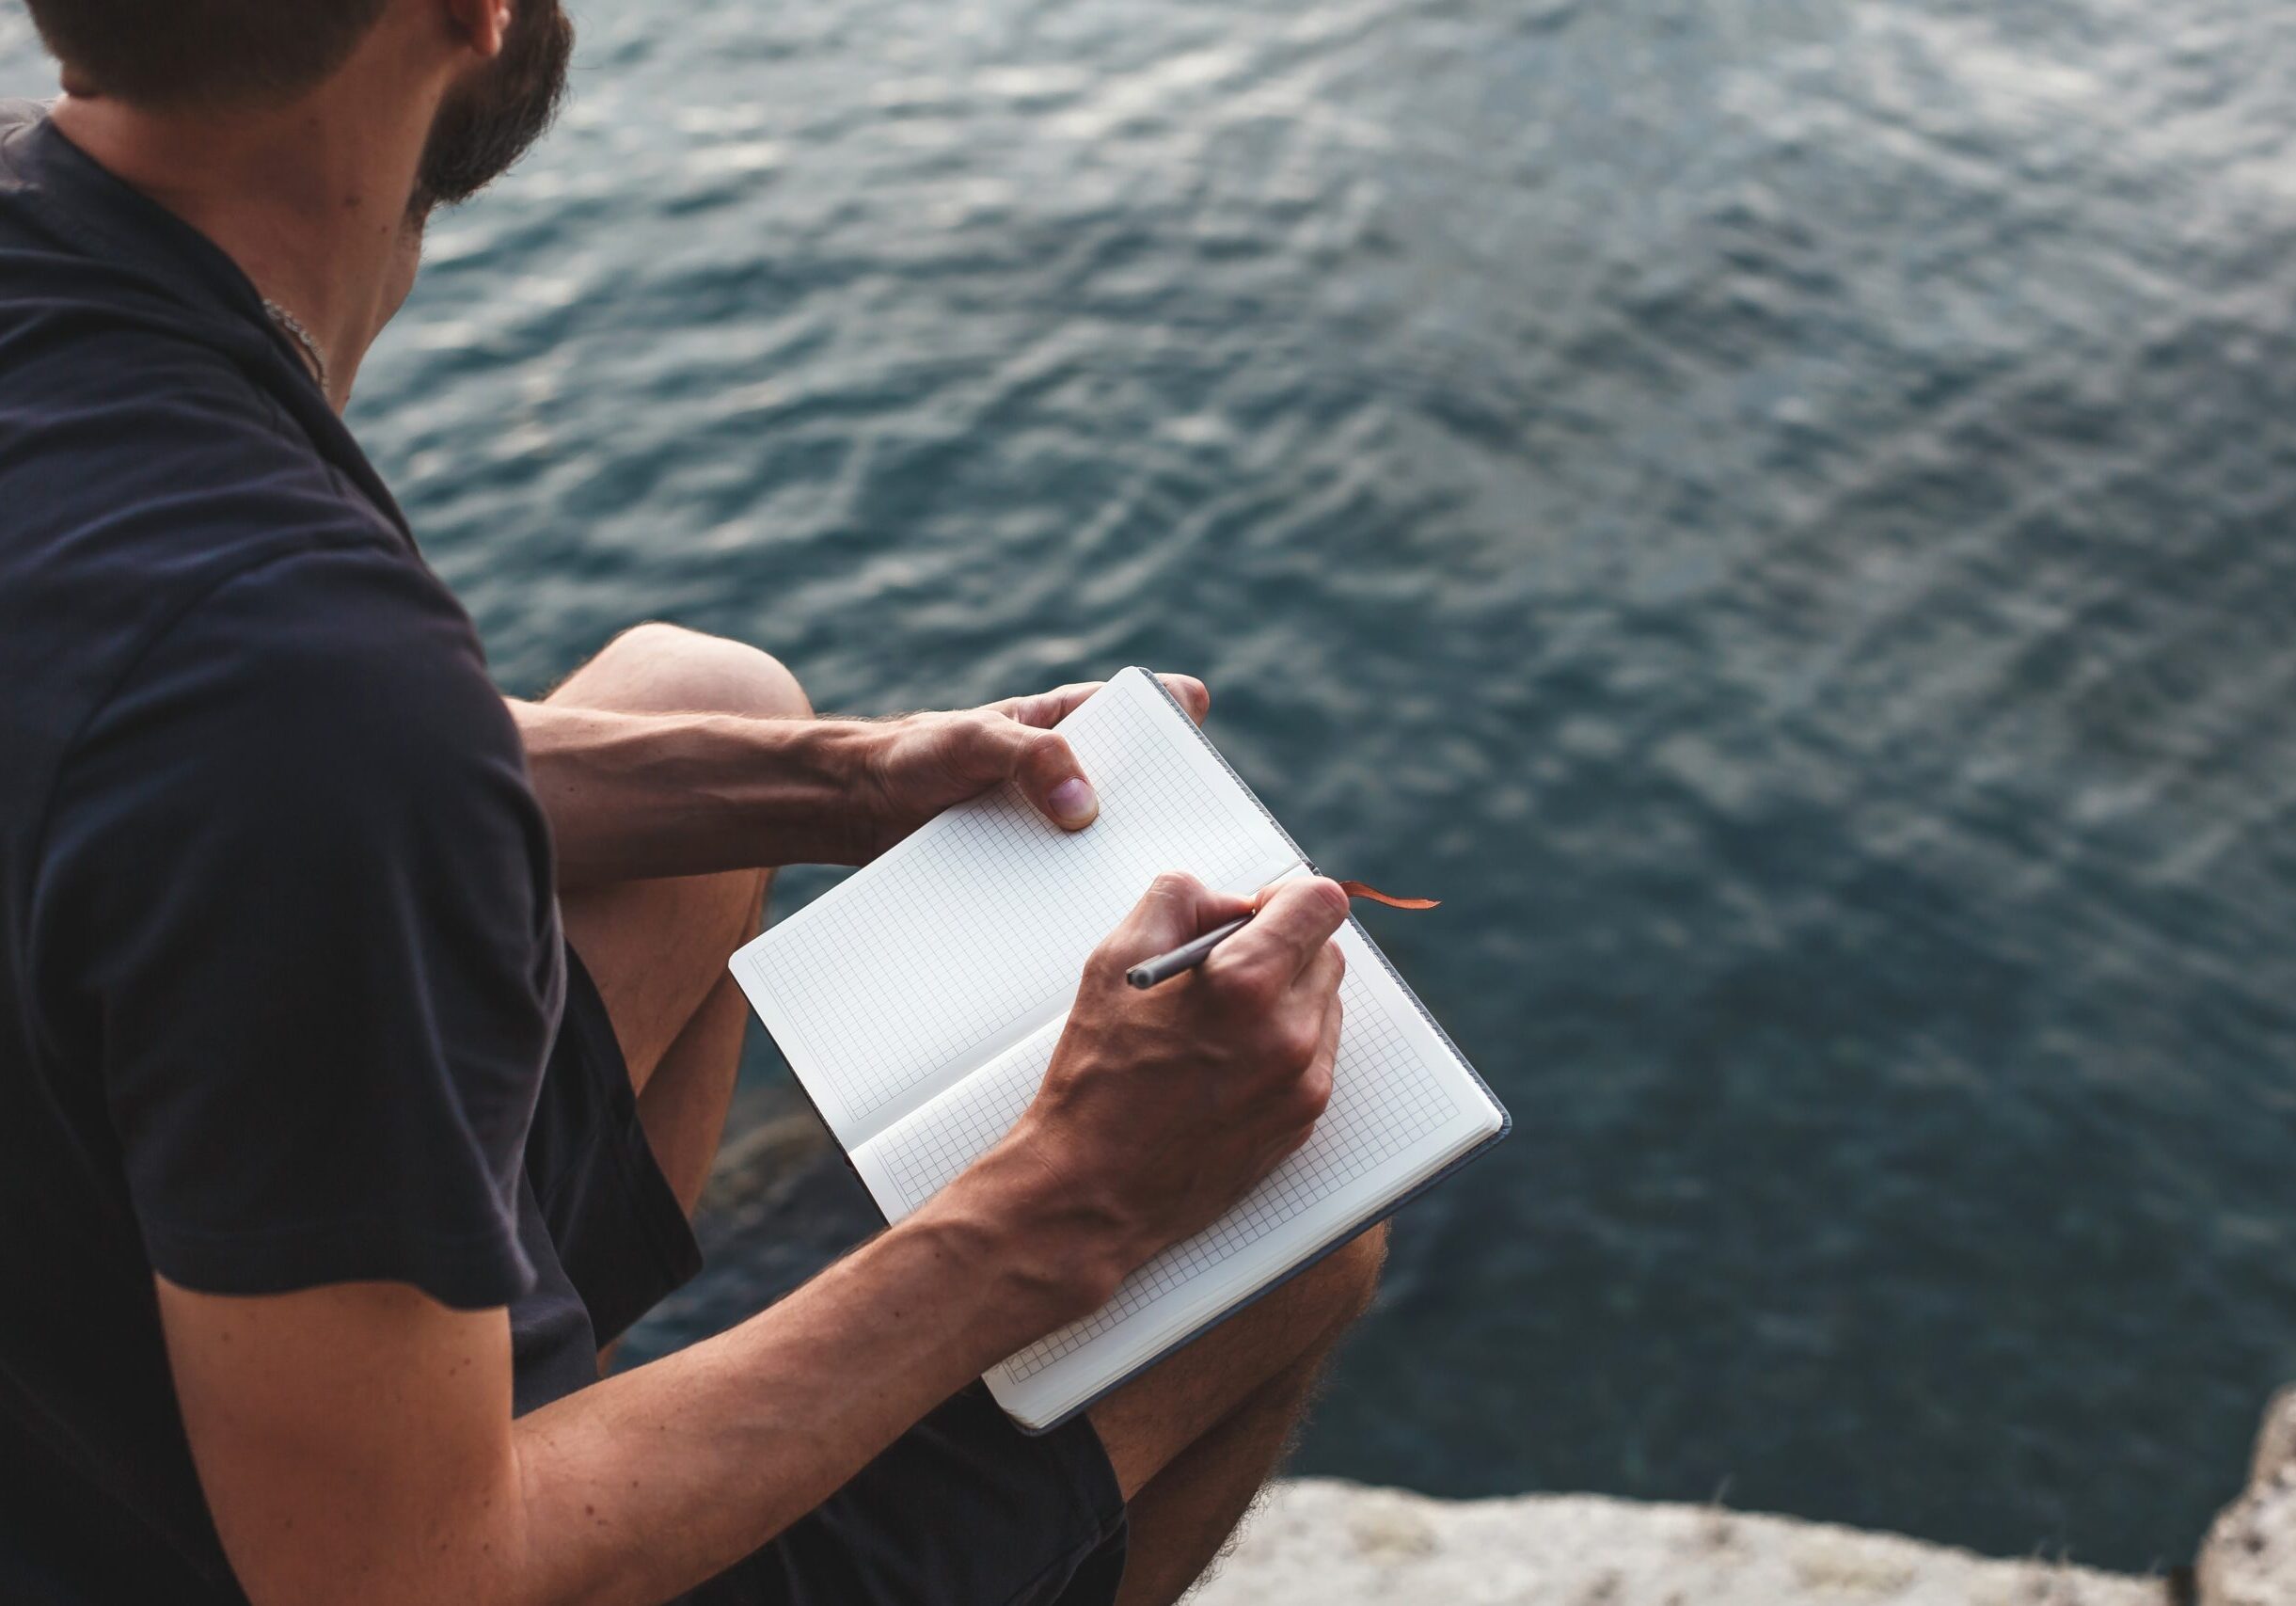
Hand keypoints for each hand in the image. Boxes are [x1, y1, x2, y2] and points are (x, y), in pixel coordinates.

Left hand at [848, 674, 1209, 860]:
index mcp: (1076, 721)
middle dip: (1169, 815)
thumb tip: (1086, 810)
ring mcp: (1061, 822)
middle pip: (1149, 789)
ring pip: (1116, 843)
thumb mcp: (977, 740)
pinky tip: (1097, 920)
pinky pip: (1073, 880)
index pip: (1150, 710)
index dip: (1182, 726)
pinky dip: (1084, 896)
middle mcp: (1080, 772)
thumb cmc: (920, 753)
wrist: (865, 807)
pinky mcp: (1039, 865)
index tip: (1197, 761)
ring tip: (1145, 892)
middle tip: (1182, 845)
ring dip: (1126, 865)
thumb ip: (1033, 757)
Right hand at [982, 872, 1351, 1309]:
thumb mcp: (1113, 963)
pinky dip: (1285, 1043)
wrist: (1092, 1188)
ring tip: (1220, 1024)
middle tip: (1225, 969)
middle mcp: (1290, 1033)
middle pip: (1328, 951)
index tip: (1261, 911)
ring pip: (1324, 1003)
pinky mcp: (1305, 1118)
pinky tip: (1228, 1062)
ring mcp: (1304, 1082)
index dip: (1288, 896)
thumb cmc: (1095, 1079)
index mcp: (1245, 985)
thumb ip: (1178, 901)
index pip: (1321, 903)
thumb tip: (1227, 900)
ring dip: (1287, 995)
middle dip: (1283, 947)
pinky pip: (1317, 1054)